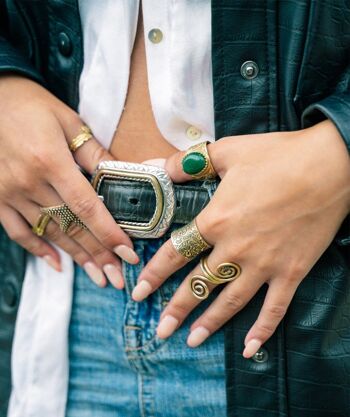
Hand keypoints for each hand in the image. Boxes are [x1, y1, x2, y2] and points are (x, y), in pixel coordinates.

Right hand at [0, 75, 138, 288]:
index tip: (127, 254)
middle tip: (118, 278)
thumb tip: (122, 176)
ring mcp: (10, 193)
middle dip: (98, 255)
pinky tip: (57, 264)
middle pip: (71, 226)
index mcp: (51, 161)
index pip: (87, 207)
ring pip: (50, 233)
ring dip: (75, 258)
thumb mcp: (68, 121)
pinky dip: (37, 249)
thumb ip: (94, 152)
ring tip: (97, 277)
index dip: (109, 233)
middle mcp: (30, 183)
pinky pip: (18, 231)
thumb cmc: (31, 105)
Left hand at [134, 120, 349, 357]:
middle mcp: (236, 249)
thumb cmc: (279, 156)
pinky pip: (275, 308)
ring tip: (192, 341)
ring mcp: (265, 264)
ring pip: (231, 301)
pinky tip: (249, 347)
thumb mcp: (228, 152)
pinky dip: (262, 329)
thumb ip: (187, 163)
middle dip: (177, 310)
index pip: (175, 254)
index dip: (154, 275)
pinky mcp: (292, 271)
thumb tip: (155, 166)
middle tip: (161, 330)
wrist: (331, 165)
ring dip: (210, 323)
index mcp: (217, 220)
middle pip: (198, 285)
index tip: (138, 294)